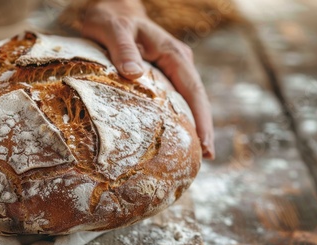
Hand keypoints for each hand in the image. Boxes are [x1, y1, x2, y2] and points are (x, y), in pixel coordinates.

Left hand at [81, 0, 214, 158]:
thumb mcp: (113, 30)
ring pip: (186, 99)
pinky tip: (173, 134)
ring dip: (191, 124)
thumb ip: (123, 49)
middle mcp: (177, 61)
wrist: (111, 9)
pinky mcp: (161, 73)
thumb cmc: (111, 18)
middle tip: (204, 158)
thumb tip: (134, 75)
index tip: (205, 145)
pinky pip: (172, 97)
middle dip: (201, 128)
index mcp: (172, 53)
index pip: (193, 90)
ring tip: (192, 153)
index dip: (201, 118)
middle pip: (196, 99)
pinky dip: (176, 116)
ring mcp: (170, 68)